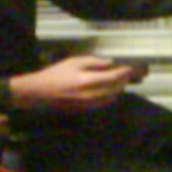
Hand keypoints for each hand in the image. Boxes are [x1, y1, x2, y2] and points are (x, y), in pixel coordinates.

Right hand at [9, 55, 135, 110]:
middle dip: (124, 80)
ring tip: (121, 81)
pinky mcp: (87, 109)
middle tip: (129, 74)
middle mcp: (92, 94)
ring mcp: (90, 104)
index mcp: (88, 81)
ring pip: (112, 97)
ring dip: (119, 89)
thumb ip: (93, 62)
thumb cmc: (55, 74)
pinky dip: (111, 95)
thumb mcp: (73, 62)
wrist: (40, 93)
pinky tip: (111, 90)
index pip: (113, 77)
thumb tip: (110, 63)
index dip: (124, 73)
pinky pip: (105, 103)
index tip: (131, 68)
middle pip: (116, 88)